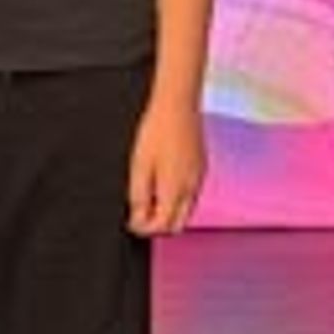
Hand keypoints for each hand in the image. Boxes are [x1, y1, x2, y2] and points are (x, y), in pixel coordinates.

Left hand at [129, 90, 207, 234]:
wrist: (178, 105)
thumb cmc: (157, 131)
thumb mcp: (139, 166)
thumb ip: (139, 197)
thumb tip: (138, 220)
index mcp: (174, 190)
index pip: (161, 226)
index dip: (143, 228)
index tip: (131, 221)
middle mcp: (191, 188)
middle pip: (177, 224)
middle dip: (158, 225)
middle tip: (140, 213)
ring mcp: (199, 178)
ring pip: (186, 210)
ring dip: (169, 211)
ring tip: (150, 195)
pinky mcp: (202, 167)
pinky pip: (192, 194)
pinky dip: (178, 198)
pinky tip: (164, 182)